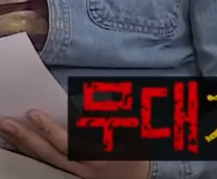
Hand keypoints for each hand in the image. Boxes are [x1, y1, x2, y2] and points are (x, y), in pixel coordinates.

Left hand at [0, 111, 149, 178]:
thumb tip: (87, 106)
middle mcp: (82, 169)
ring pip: (45, 161)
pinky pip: (49, 165)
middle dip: (26, 138)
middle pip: (48, 154)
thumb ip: (111, 119)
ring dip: (25, 146)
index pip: (66, 142)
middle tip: (6, 123)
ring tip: (8, 131)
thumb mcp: (131, 133)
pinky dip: (34, 154)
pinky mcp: (73, 175)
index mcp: (98, 157)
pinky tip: (23, 145)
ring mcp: (76, 175)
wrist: (141, 178)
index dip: (49, 128)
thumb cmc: (138, 153)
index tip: (32, 113)